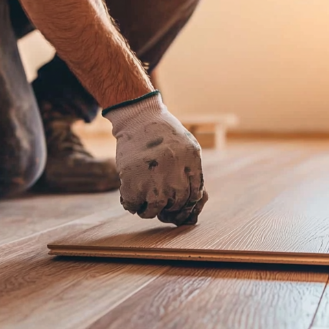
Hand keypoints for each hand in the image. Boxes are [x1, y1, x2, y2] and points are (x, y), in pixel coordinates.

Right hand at [102, 92, 206, 224]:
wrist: (139, 118)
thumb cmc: (164, 133)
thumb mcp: (189, 147)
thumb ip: (194, 171)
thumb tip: (196, 201)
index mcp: (191, 162)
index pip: (194, 197)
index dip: (185, 205)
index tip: (174, 203)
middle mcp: (175, 173)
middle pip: (176, 205)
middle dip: (168, 208)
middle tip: (158, 203)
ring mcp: (154, 179)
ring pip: (155, 209)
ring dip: (148, 211)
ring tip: (144, 205)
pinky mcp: (132, 181)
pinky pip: (133, 204)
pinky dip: (131, 205)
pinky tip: (131, 198)